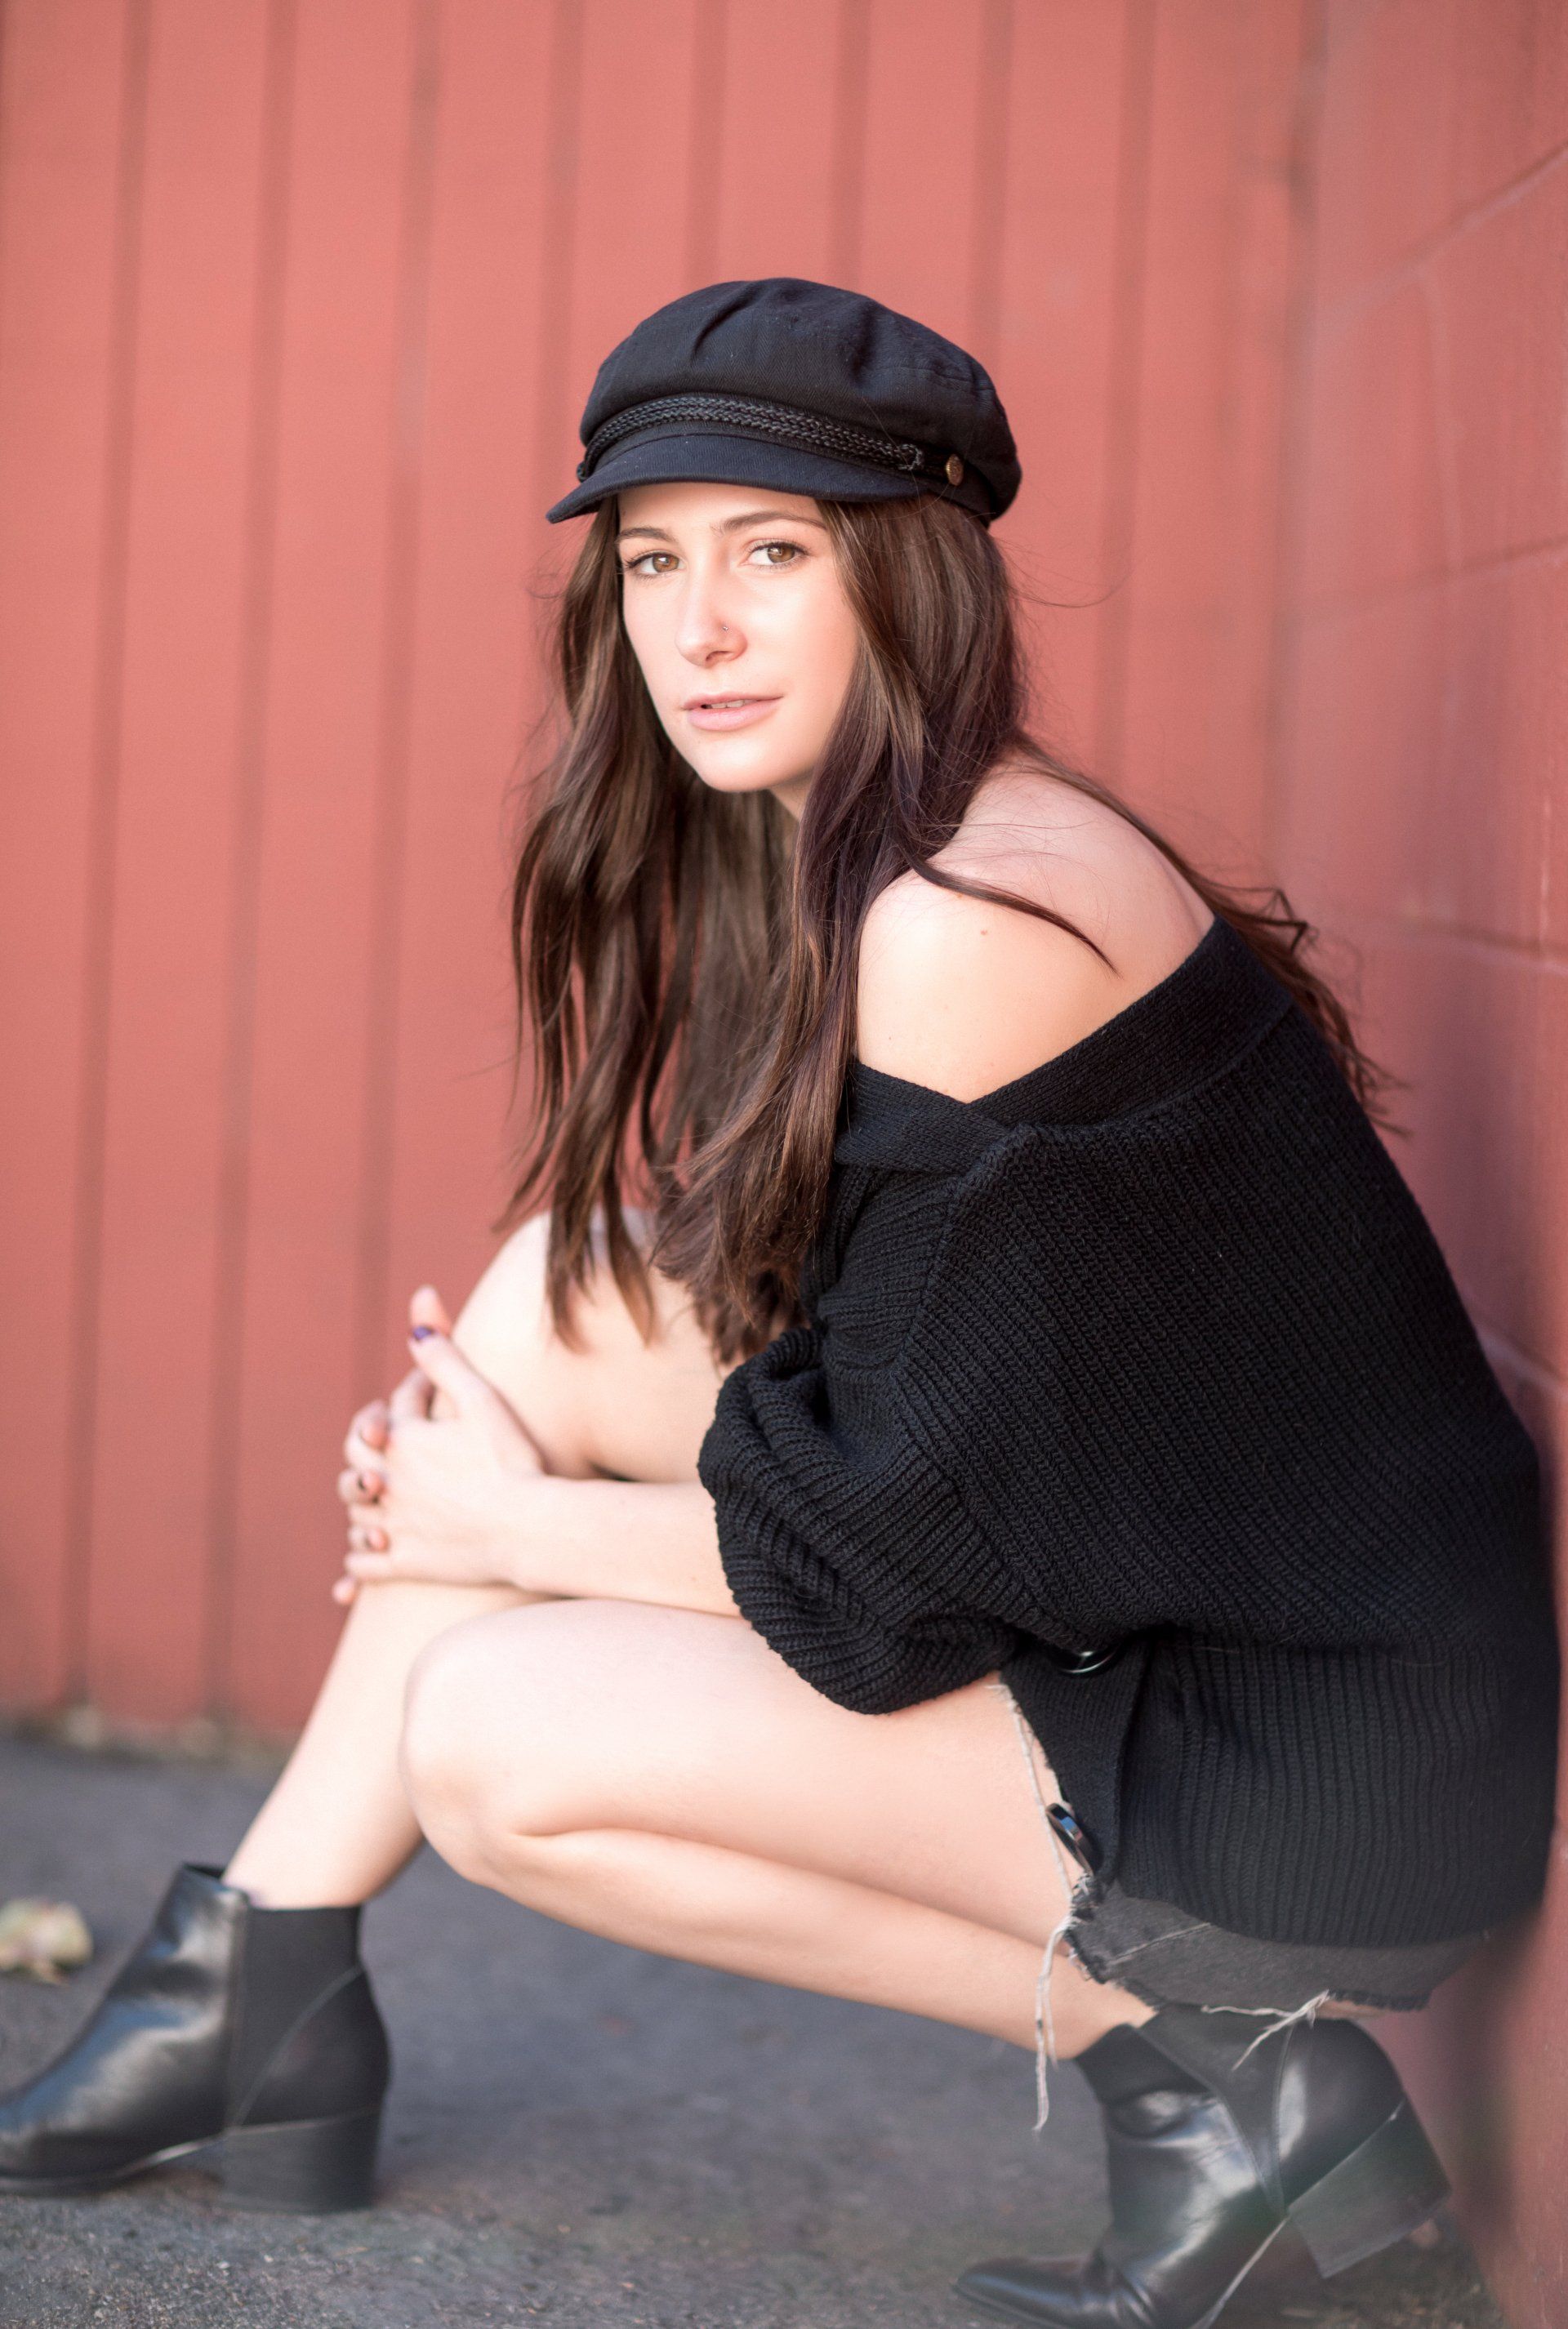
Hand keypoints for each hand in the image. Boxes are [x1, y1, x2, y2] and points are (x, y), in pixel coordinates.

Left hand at [332, 1286, 546, 1602]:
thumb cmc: (511, 1461)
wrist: (529, 1527)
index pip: (383, 1412)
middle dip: (365, 1449)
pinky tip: (370, 1552)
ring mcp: (394, 1525)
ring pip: (355, 1512)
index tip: (417, 1394)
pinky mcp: (406, 1563)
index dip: (398, 1400)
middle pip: (355, 1461)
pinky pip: (364, 1565)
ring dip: (360, 1503)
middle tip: (382, 1444)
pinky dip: (359, 1559)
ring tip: (375, 1498)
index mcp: (403, 1440)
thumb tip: (416, 1321)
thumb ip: (444, 1360)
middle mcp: (388, 1482)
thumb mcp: (481, 1400)